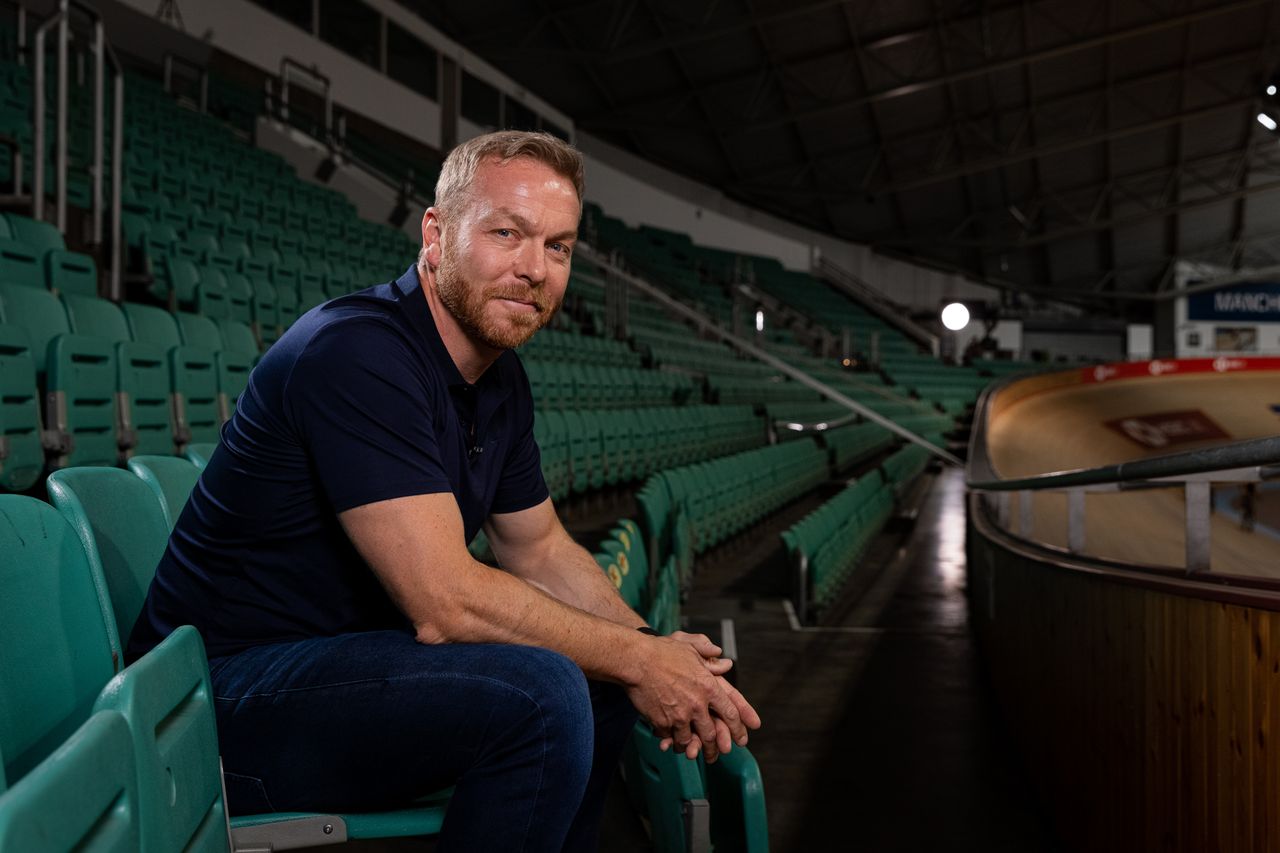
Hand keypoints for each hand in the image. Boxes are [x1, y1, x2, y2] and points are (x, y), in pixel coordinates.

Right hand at [626, 635, 751, 759]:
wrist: (637, 660)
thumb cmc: (662, 651)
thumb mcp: (690, 647)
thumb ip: (709, 654)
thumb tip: (725, 661)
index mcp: (708, 686)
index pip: (730, 713)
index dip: (738, 728)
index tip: (741, 739)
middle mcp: (697, 704)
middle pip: (711, 734)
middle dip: (714, 748)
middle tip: (716, 754)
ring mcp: (679, 715)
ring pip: (689, 740)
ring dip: (691, 747)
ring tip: (691, 752)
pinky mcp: (662, 722)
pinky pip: (670, 738)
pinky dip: (671, 742)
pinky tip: (671, 743)